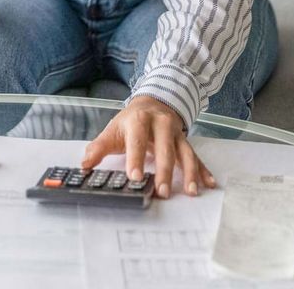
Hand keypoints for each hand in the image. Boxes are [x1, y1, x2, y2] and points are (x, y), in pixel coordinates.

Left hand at [81, 95, 216, 199]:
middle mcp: (161, 125)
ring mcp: (176, 134)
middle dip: (164, 171)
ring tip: (191, 192)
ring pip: (185, 153)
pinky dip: (203, 171)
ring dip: (189, 173)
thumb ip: (99, 148)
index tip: (135, 177)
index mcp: (139, 121)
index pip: (137, 141)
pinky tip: (208, 183)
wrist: (153, 101)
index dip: (136, 159)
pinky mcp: (186, 142)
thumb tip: (84, 165)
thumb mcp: (113, 129)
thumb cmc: (131, 120)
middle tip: (162, 192)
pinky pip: (196, 157)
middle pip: (164, 148)